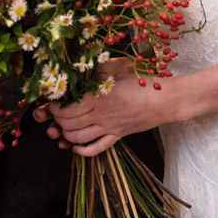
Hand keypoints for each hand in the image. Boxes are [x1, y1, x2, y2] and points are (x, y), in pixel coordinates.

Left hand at [38, 60, 169, 156]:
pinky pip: (96, 149)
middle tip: (55, 115)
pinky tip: (76, 147)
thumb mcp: (119, 68)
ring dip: (66, 135)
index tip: (52, 102)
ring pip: (78, 138)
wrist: (164, 100)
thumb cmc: (143, 81)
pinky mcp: (118, 135)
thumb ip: (99, 68)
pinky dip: (82, 151)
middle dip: (56, 121)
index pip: (68, 107)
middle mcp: (101, 114)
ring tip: (62, 128)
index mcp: (99, 96)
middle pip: (69, 123)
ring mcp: (109, 127)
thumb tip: (81, 66)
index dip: (55, 107)